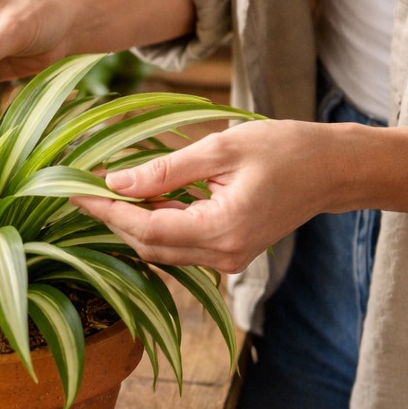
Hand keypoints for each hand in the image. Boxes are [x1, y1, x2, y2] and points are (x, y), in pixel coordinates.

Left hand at [73, 114, 407, 272]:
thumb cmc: (286, 150)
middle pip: (147, 245)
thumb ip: (164, 169)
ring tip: (103, 191)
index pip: (145, 229)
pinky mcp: (229, 253)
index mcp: (222, 230)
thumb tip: (114, 181)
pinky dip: (156, 223)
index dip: (105, 212)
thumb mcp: (220, 148)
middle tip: (80, 188)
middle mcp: (222, 256)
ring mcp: (227, 259)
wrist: (334, 170)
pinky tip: (140, 198)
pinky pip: (180, 244)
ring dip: (131, 222)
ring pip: (161, 248)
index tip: (73, 191)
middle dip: (111, 218)